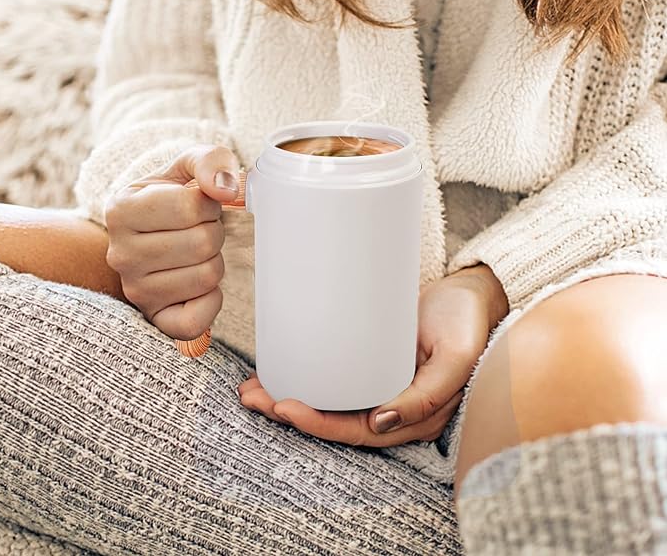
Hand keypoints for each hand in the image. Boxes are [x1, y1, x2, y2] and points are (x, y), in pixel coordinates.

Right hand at [105, 145, 239, 339]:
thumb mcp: (188, 167)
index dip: (209, 204)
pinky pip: (197, 320)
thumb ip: (209, 161)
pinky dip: (211, 300)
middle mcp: (120, 254)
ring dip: (214, 261)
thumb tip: (226, 188)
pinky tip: (199, 284)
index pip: (191, 206)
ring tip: (195, 253)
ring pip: (207, 276)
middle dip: (214, 232)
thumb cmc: (176, 198)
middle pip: (203, 243)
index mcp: (121, 209)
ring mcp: (135, 291)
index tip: (196, 205)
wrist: (157, 234)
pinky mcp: (154, 319)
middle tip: (198, 230)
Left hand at [238, 264, 508, 446]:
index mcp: (415, 415)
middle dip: (291, 413)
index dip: (320, 426)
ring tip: (252, 388)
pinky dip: (306, 377)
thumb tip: (381, 425)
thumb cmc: (467, 323)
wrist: (472, 293)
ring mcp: (380, 384)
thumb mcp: (456, 357)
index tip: (285, 408)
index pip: (359, 432)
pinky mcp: (372, 363)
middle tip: (254, 397)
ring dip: (290, 397)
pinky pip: (335, 378)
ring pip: (330, 403)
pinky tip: (279, 369)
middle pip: (335, 421)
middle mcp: (394, 406)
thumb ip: (428, 396)